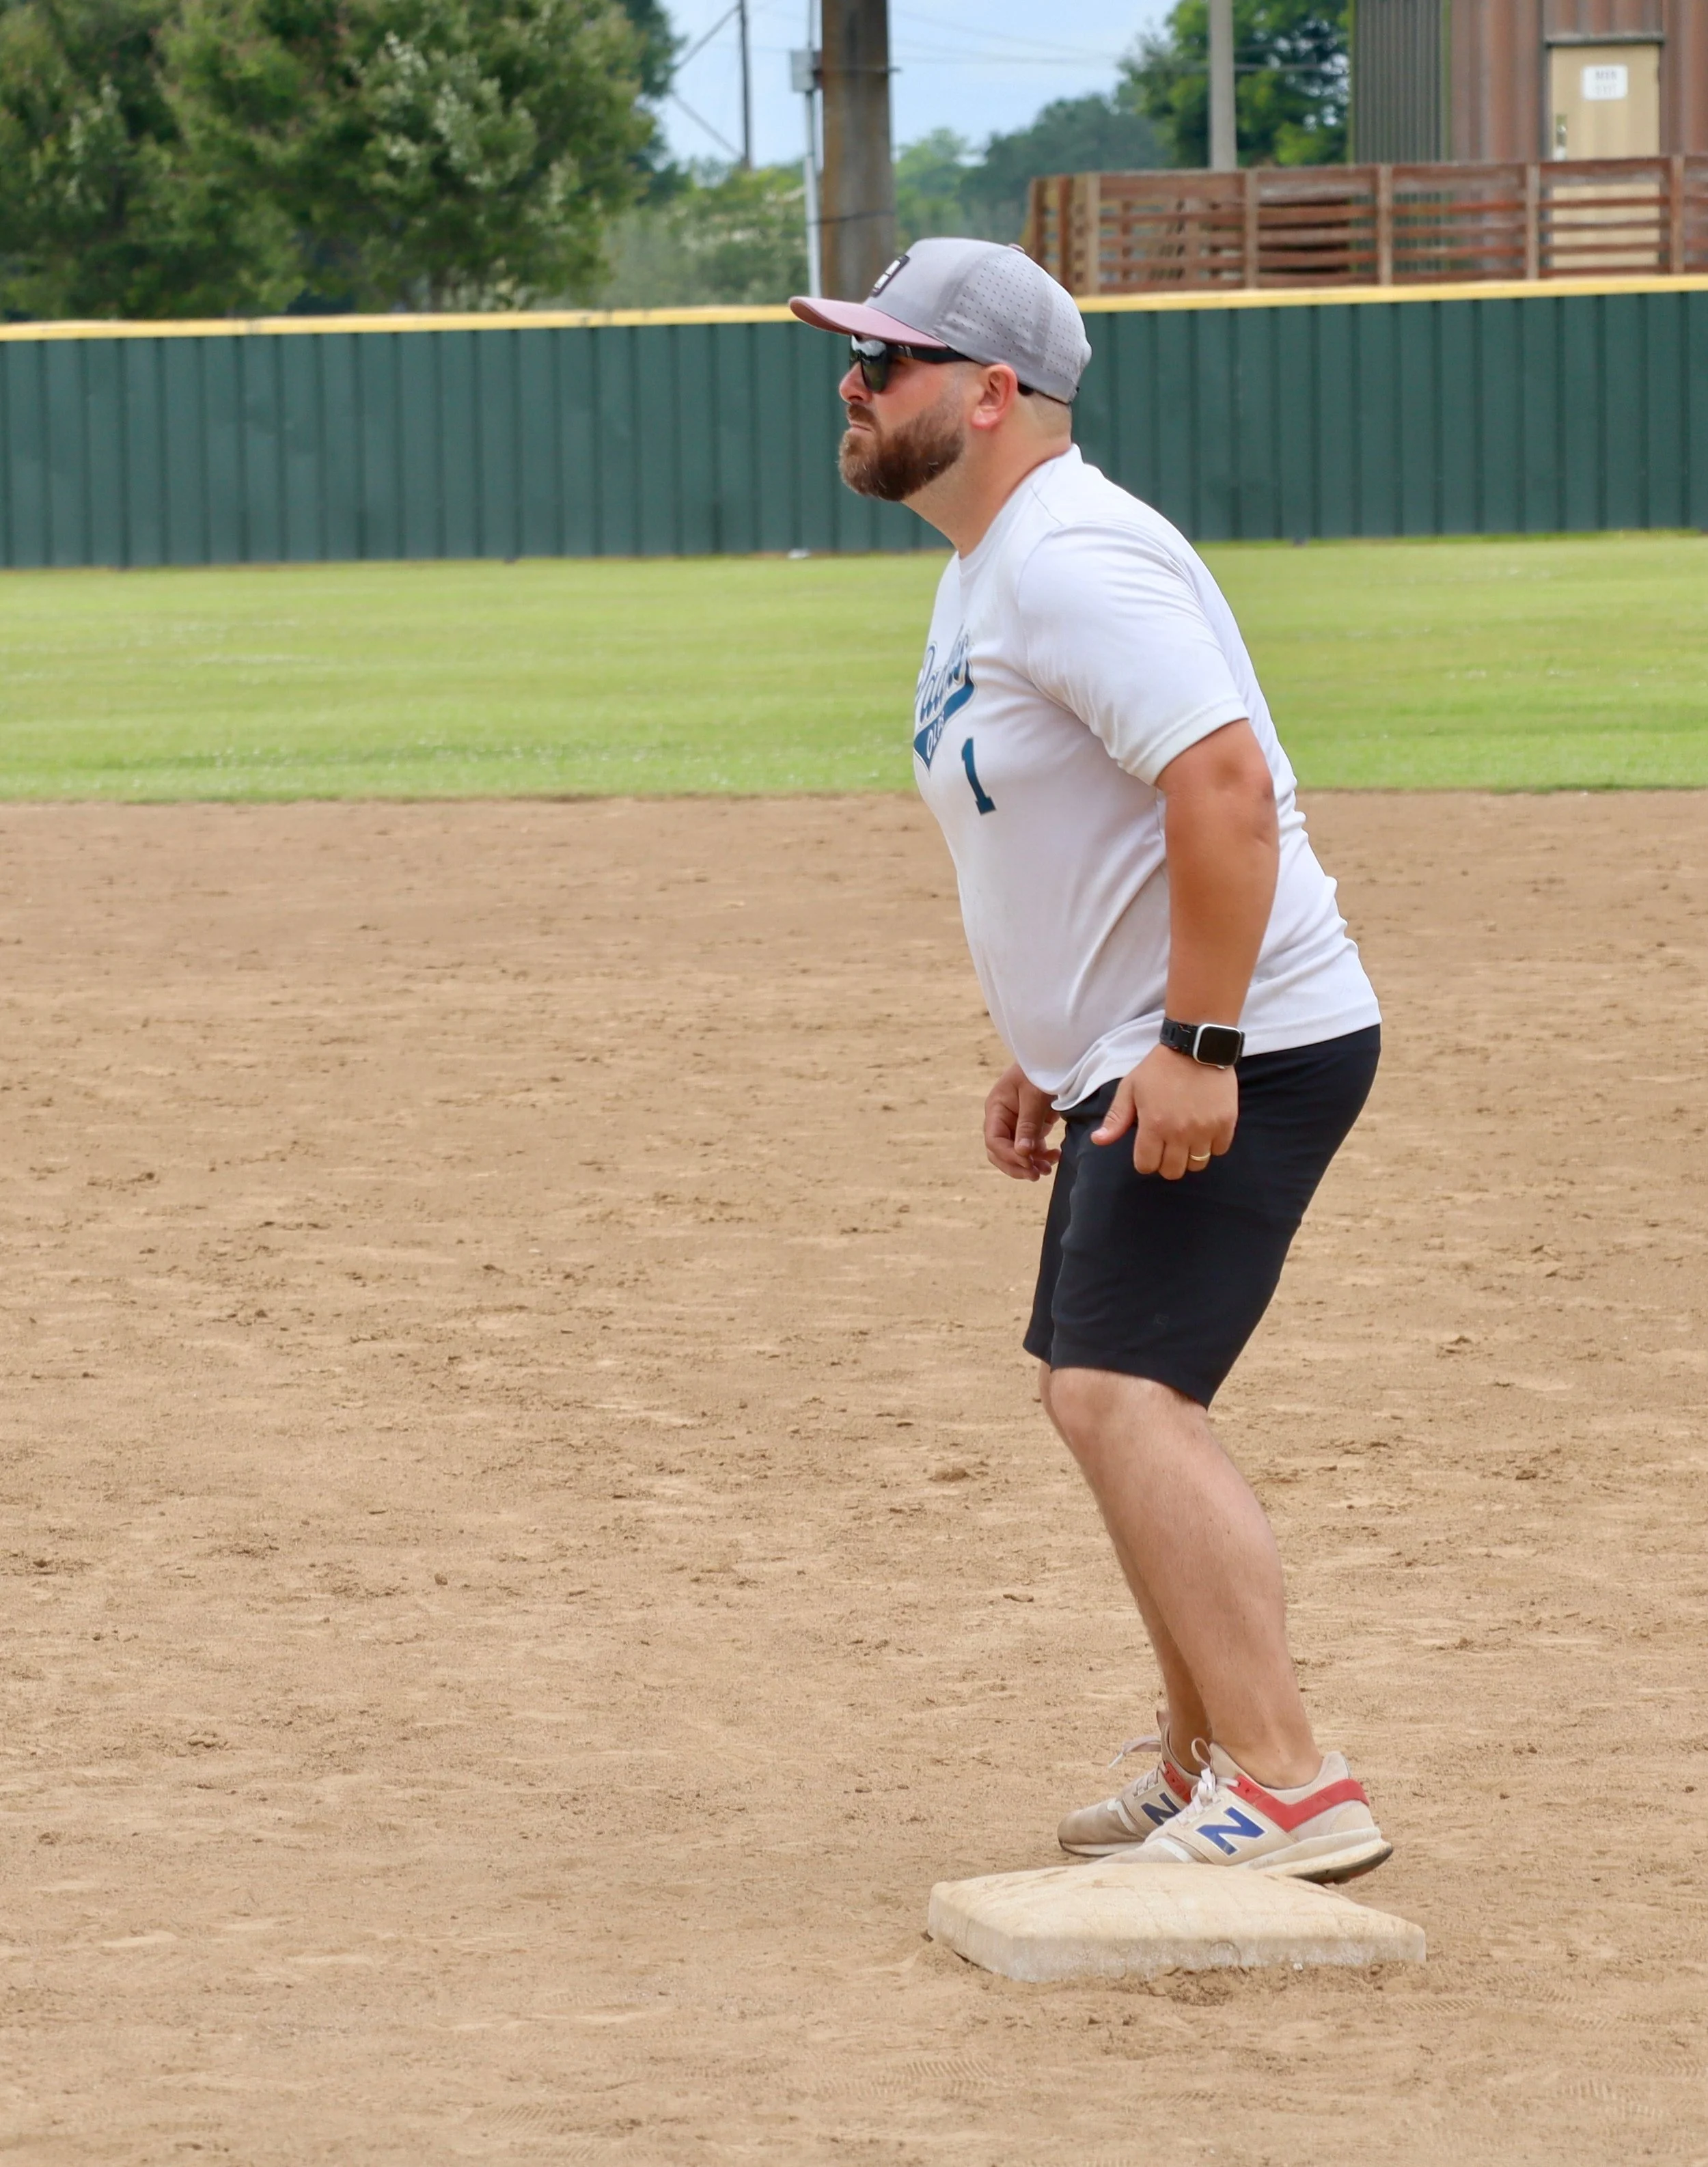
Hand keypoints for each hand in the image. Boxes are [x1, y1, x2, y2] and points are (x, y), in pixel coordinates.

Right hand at [984, 1063, 1060, 1180]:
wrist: (1054, 1058)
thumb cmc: (1041, 1071)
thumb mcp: (1034, 1096)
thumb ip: (1028, 1124)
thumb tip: (1022, 1153)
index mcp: (996, 1108)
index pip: (994, 1140)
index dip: (1008, 1155)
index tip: (1027, 1163)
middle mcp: (1002, 1118)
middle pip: (999, 1151)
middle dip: (1016, 1165)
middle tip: (1035, 1175)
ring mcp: (1015, 1123)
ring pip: (1015, 1153)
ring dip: (1029, 1164)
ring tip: (1047, 1170)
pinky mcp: (1030, 1126)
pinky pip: (1030, 1148)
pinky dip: (1040, 1156)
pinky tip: (1055, 1157)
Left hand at [1092, 1045, 1236, 1178]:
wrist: (1196, 1047)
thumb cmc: (1159, 1068)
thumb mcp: (1131, 1088)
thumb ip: (1116, 1118)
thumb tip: (1098, 1141)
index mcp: (1154, 1126)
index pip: (1147, 1166)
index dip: (1145, 1161)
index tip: (1148, 1149)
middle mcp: (1180, 1133)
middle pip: (1173, 1172)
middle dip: (1166, 1163)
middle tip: (1168, 1145)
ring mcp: (1206, 1129)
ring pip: (1197, 1165)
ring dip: (1190, 1156)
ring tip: (1187, 1138)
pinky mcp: (1226, 1123)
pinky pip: (1220, 1150)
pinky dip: (1212, 1145)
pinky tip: (1205, 1130)